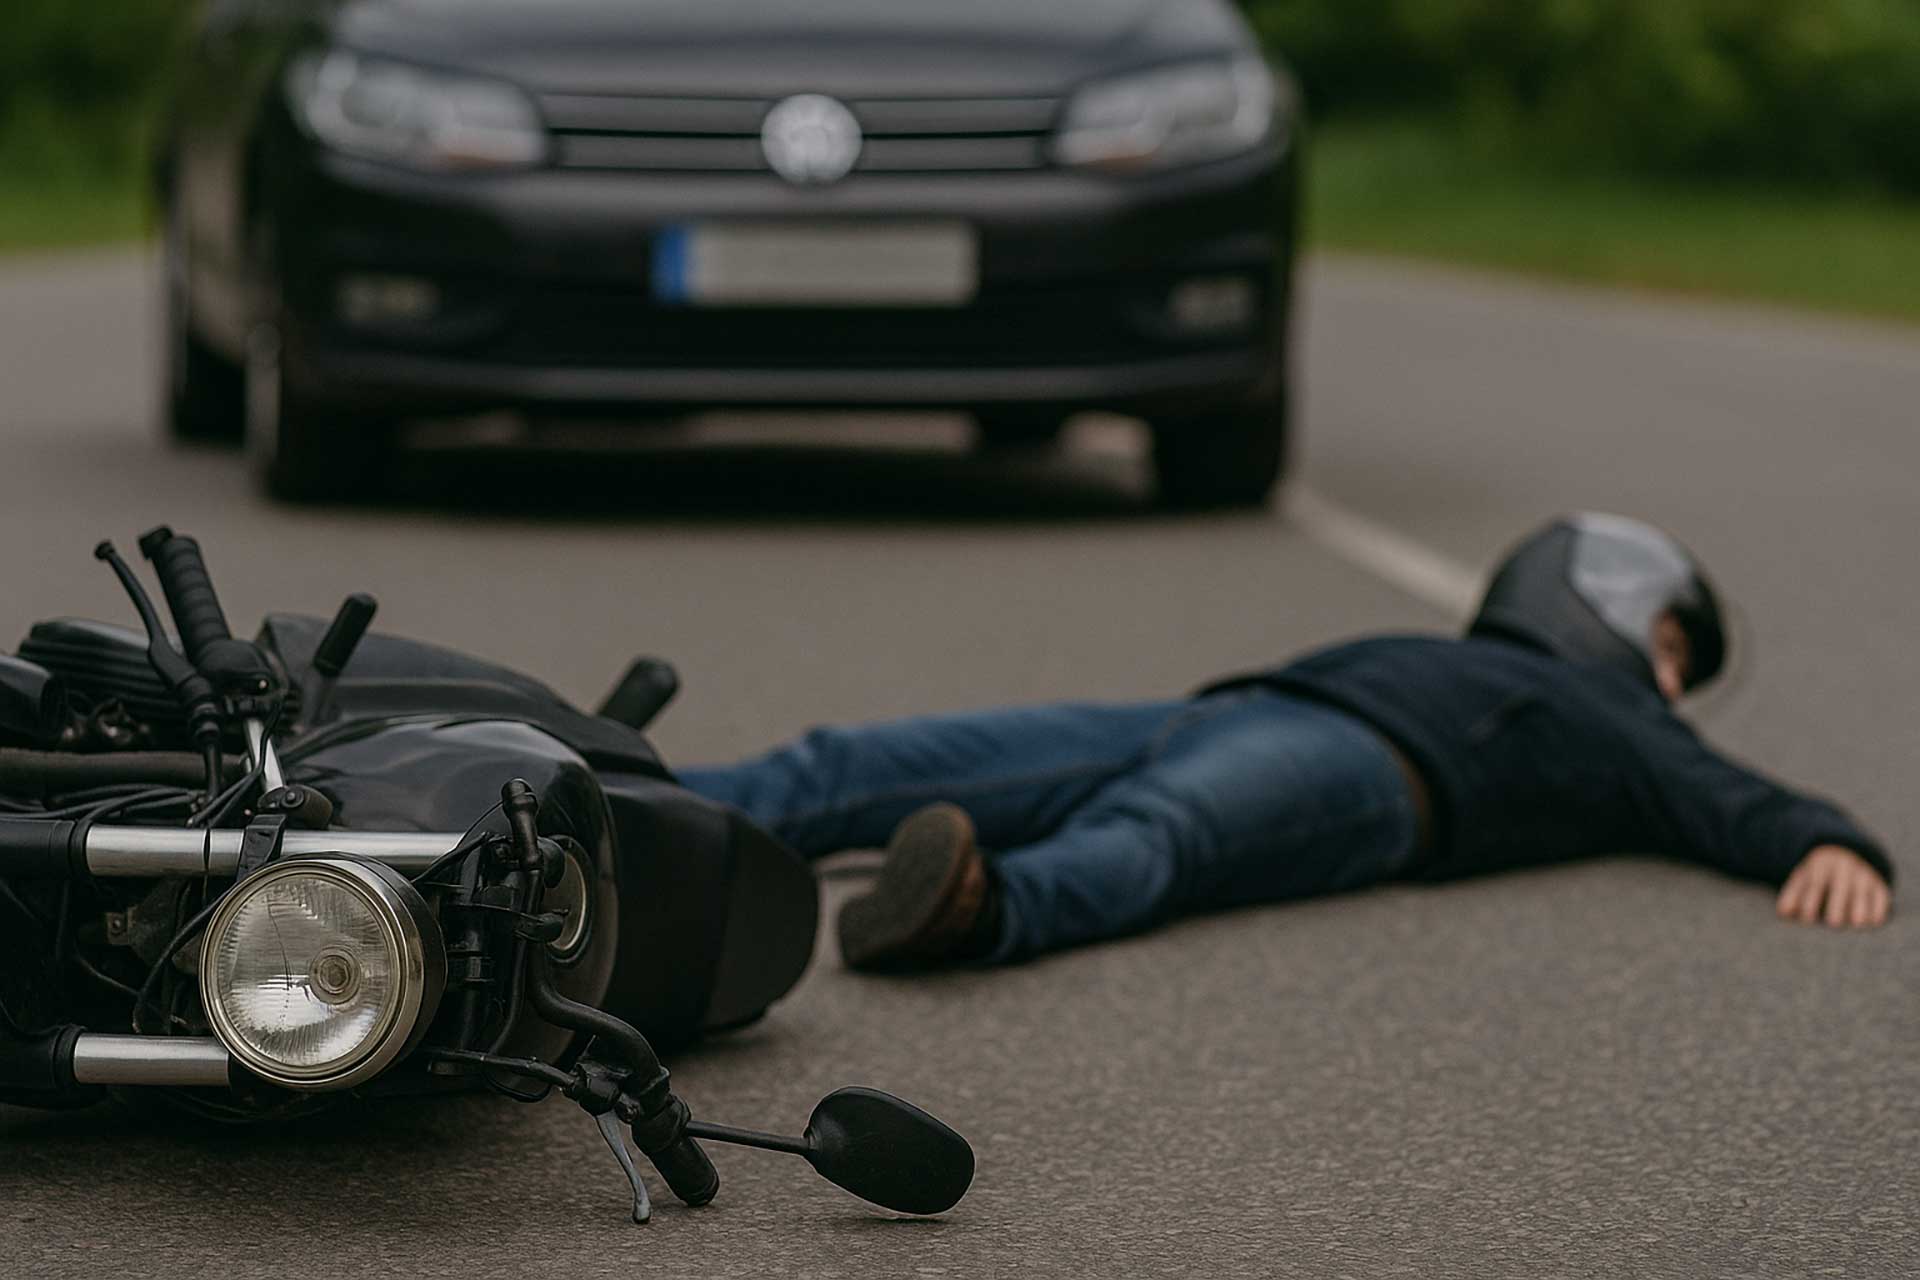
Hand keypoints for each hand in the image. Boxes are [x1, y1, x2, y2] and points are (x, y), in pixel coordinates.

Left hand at [1776, 845, 1891, 928]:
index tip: (1807, 920)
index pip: (1815, 884)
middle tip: (1834, 924)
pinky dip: (1879, 907)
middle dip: (1837, 904)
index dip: (1811, 901)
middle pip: (1840, 887)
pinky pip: (1881, 895)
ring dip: (1861, 907)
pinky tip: (1875, 922)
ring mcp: (1863, 875)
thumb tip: (1782, 913)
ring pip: (1862, 891)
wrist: (1845, 852)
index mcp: (1821, 866)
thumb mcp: (1803, 879)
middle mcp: (1844, 869)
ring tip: (1857, 924)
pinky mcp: (1879, 885)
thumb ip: (1791, 895)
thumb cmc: (1817, 874)